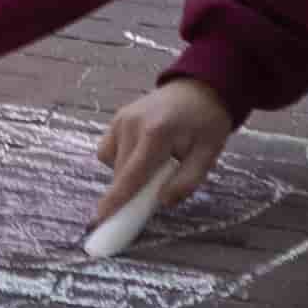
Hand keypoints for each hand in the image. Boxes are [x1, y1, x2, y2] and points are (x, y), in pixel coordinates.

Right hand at [91, 77, 237, 232]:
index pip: (132, 175)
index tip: (100, 220)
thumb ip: (186, 182)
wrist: (199, 88)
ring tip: (154, 166)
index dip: (116, 200)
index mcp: (156, 133)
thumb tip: (162, 202)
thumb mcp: (208, 154)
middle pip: (121, 172)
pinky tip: (141, 155)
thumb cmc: (206, 122)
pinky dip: (121, 160)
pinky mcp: (117, 118)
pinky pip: (109, 150)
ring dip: (127, 174)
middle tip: (154, 194)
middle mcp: (132, 124)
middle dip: (131, 190)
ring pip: (112, 163)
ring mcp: (121, 119)